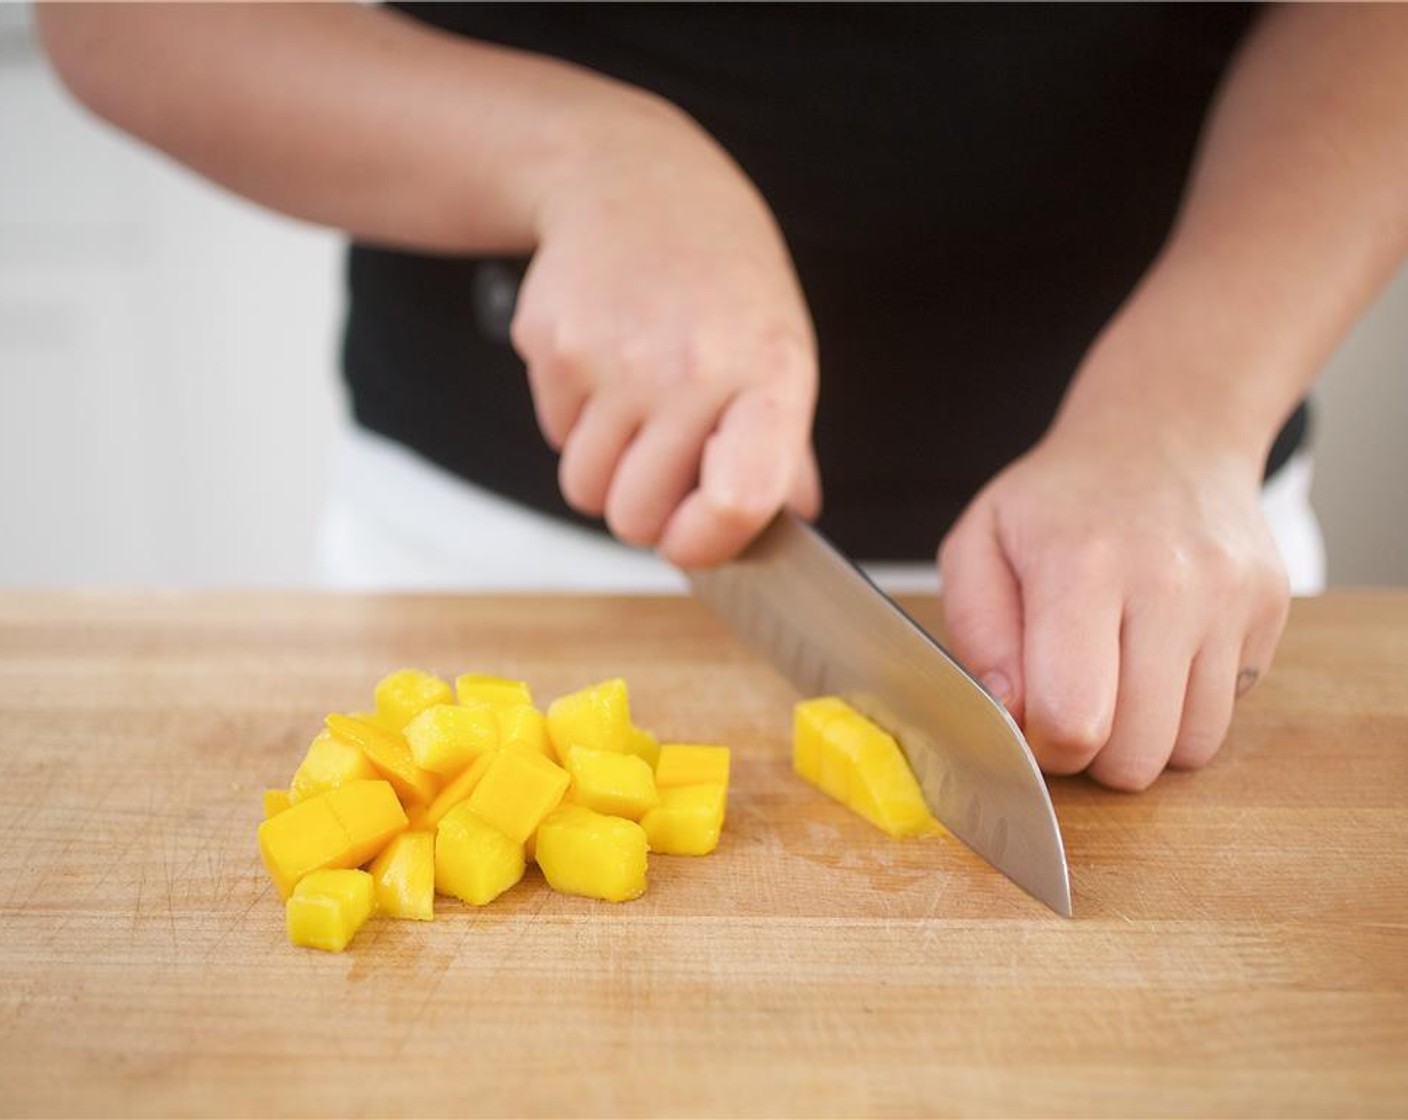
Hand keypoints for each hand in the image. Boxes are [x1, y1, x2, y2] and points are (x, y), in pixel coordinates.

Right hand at [511, 98, 819, 566]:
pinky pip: (554, 436)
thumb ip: (786, 444)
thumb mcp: (776, 343)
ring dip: (603, 467)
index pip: (738, 500)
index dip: (707, 543)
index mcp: (767, 374)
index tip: (692, 540)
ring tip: (632, 404)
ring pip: (585, 490)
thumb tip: (796, 520)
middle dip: (641, 507)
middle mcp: (692, 368)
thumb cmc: (719, 272)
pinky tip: (602, 362)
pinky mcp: (553, 345)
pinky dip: (573, 419)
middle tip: (658, 460)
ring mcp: (616, 357)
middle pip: (637, 517)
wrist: (634, 178)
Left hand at [938, 418, 1290, 790]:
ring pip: (1191, 749)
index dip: (1043, 746)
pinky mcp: (1269, 609)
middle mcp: (1170, 583)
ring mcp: (1230, 598)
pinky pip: (1226, 713)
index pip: (1073, 719)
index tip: (1031, 717)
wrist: (1163, 435)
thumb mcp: (979, 544)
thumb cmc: (1057, 502)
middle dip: (1092, 754)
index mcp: (1082, 567)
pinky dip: (1186, 708)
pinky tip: (1158, 656)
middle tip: (1072, 703)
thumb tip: (1010, 712)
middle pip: (1135, 754)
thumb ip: (977, 635)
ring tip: (1115, 681)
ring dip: (1144, 738)